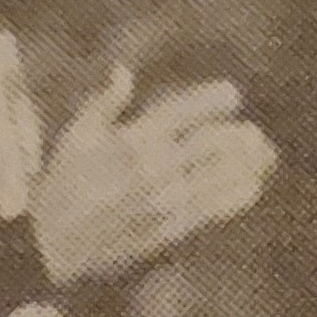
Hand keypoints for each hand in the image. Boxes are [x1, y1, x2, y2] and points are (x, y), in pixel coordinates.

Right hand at [30, 66, 277, 287]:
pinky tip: (253, 185)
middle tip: (253, 132)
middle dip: (236, 136)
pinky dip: (236, 197)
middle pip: (206, 146)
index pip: (177, 113)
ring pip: (216, 178)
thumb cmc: (62, 184)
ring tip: (263, 153)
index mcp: (127, 142)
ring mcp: (162, 202)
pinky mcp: (169, 230)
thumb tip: (123, 71)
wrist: (53, 245)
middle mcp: (149, 171)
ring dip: (245, 165)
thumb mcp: (74, 137)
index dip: (208, 102)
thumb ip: (103, 104)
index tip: (233, 93)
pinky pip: (212, 211)